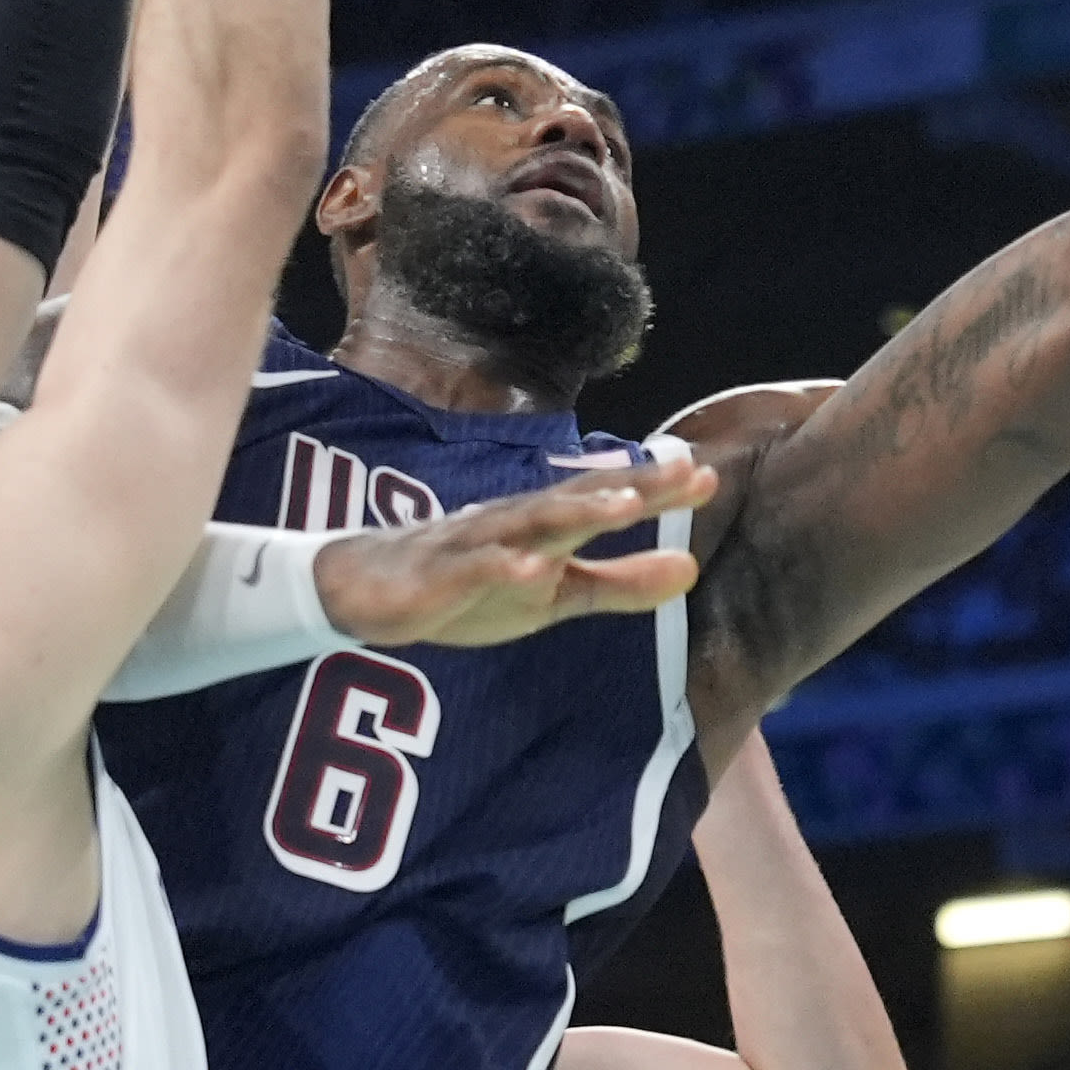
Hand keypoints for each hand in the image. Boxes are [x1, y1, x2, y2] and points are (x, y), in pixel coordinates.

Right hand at [310, 455, 716, 646]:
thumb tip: (691, 569)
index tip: (708, 476)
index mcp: (546, 527)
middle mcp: (516, 524)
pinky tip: (533, 570)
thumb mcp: (556, 594)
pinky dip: (503, 569)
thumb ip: (622, 584)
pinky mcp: (438, 580)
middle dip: (631, 487)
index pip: (607, 498)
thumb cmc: (471, 583)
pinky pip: (474, 573)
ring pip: (531, 526)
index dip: (656, 489)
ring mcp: (475, 547)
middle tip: (684, 475)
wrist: (362, 588)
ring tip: (626, 505)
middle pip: (578, 500)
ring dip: (577, 514)